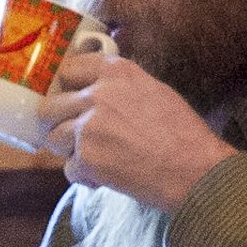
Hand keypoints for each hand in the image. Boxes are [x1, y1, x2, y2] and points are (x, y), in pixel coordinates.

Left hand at [43, 44, 231, 210]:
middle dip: (60, 122)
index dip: (67, 87)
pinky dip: (83, 176)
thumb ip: (120, 87)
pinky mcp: (86, 158)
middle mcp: (98, 94)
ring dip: (69, 151)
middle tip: (75, 134)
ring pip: (54, 138)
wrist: (194, 169)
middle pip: (52, 105)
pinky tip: (103, 177)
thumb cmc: (183, 134)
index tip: (71, 99)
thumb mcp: (154, 91)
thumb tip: (96, 91)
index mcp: (116, 72)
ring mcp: (88, 127)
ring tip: (92, 158)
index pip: (70, 69)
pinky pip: (68, 169)